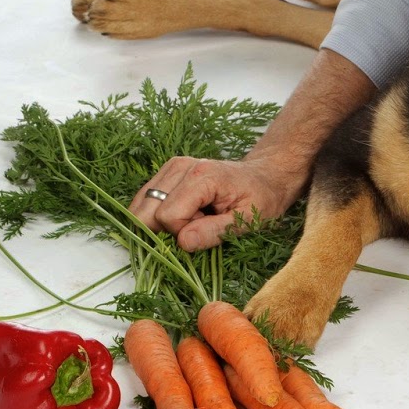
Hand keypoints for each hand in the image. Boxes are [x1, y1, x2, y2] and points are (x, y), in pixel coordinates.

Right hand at [130, 156, 296, 251]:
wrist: (266, 176)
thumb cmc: (262, 198)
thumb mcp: (249, 220)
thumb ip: (215, 232)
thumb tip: (182, 242)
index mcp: (201, 176)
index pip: (167, 216)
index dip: (184, 233)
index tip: (209, 228)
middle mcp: (180, 166)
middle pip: (146, 212)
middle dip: (168, 229)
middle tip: (200, 224)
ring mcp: (171, 167)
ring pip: (142, 208)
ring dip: (164, 222)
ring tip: (197, 217)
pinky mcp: (167, 173)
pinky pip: (146, 202)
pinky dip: (161, 215)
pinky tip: (187, 213)